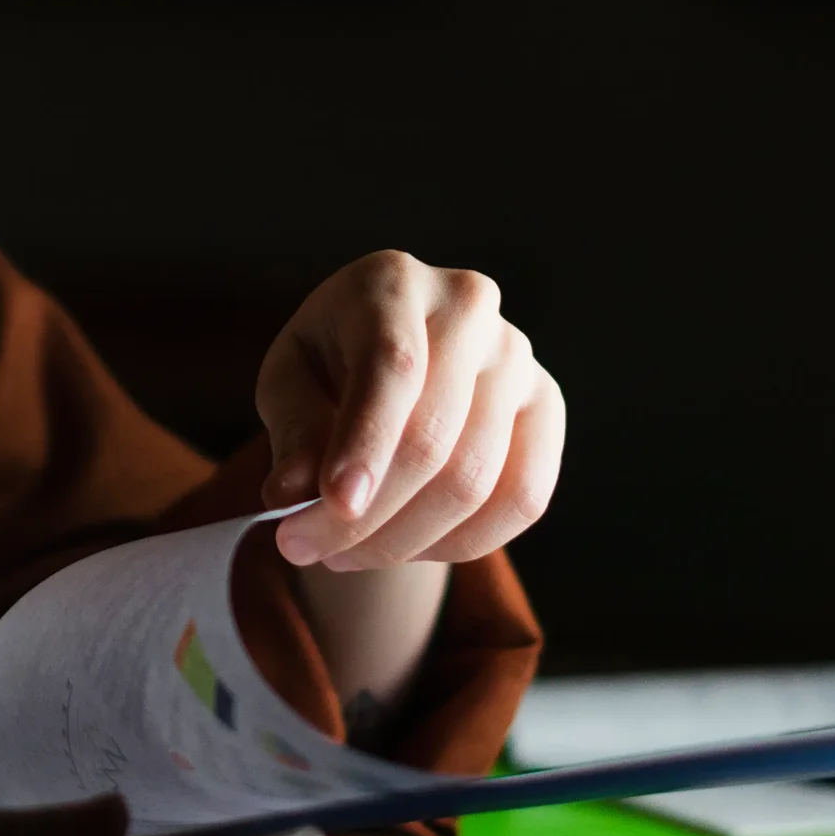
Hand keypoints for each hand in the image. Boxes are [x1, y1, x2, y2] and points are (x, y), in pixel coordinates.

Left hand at [255, 251, 564, 572]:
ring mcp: (517, 357)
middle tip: (304, 548)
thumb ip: (291, 430)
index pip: (391, 366)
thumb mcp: (288, 381)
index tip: (334, 505)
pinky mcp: (546, 406)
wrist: (394, 357)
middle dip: (366, 515)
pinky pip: (522, 499)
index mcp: (393, 282)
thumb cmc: (331, 363)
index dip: (365, 442)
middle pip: (433, 436)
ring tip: (344, 553)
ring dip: (402, 540)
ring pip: (474, 480)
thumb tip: (291, 493)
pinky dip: (460, 542)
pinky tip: (408, 545)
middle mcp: (469, 307)